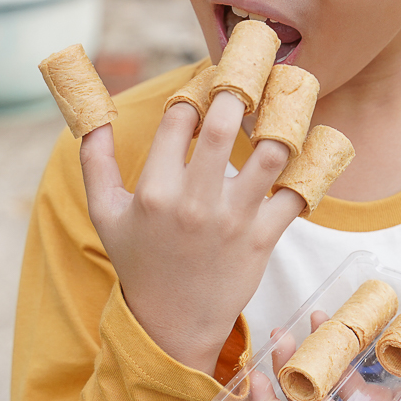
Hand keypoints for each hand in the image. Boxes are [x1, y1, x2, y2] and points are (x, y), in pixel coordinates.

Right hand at [80, 92, 303, 374]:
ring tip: (284, 106)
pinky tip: (309, 150)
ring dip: (282, 124)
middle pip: (223, 126)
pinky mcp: (262, 238)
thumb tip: (91, 116)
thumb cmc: (139, 261)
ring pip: (270, 156)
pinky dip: (307, 171)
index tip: (207, 83)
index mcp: (155, 189)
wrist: (172, 324)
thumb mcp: (105, 213)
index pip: (179, 118)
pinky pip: (295, 196)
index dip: (195, 91)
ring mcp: (233, 220)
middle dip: (238, 89)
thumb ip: (95, 160)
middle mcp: (195, 201)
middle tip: (250, 76)